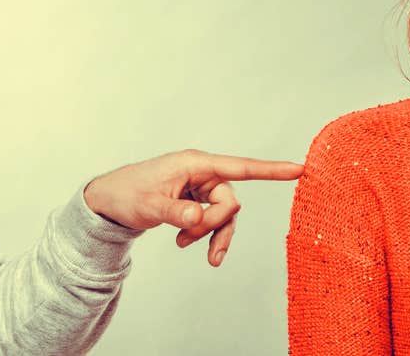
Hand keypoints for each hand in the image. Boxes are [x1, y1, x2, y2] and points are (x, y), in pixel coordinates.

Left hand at [82, 149, 302, 266]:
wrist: (110, 201)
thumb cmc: (128, 194)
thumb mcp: (150, 206)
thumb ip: (176, 213)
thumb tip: (197, 218)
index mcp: (195, 163)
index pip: (240, 167)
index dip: (271, 170)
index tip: (299, 169)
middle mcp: (202, 172)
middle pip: (230, 201)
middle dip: (213, 225)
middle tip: (184, 239)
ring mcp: (200, 187)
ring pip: (223, 214)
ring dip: (209, 234)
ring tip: (182, 246)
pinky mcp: (196, 200)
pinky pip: (213, 220)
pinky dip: (203, 235)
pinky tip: (183, 244)